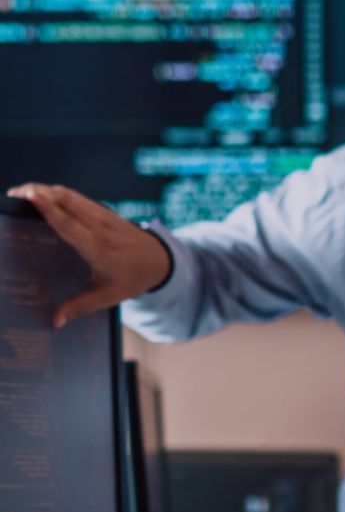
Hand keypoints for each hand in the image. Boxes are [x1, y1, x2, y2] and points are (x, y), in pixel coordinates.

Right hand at [7, 183, 170, 326]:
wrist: (162, 261)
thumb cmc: (134, 278)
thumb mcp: (109, 296)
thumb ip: (80, 307)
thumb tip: (56, 321)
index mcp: (98, 248)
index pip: (69, 225)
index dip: (48, 209)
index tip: (30, 197)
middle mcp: (99, 227)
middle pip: (66, 201)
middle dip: (38, 192)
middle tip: (14, 195)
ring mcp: (103, 215)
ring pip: (71, 195)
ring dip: (45, 189)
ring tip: (22, 194)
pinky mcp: (104, 211)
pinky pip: (78, 197)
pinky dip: (58, 194)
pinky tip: (44, 197)